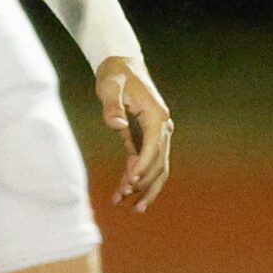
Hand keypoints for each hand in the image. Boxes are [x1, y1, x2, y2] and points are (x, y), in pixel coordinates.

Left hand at [98, 57, 172, 210]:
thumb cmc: (115, 75)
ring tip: (129, 206)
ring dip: (145, 187)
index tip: (129, 183)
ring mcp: (157, 134)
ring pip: (157, 168)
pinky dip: (137, 176)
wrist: (122, 65)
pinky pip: (145, 162)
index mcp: (157, 117)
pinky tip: (124, 190)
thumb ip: (112, 105)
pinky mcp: (146, 137)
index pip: (154, 148)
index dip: (142, 167)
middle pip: (160, 164)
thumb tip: (116, 124)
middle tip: (127, 202)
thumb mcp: (110, 87)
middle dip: (144, 184)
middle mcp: (163, 128)